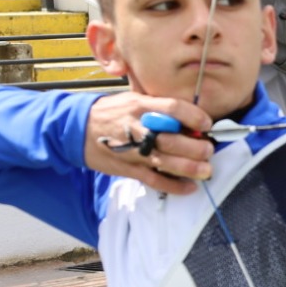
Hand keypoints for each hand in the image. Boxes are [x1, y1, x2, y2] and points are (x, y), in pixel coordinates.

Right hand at [83, 93, 212, 195]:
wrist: (77, 128)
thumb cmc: (112, 112)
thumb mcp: (133, 98)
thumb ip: (159, 106)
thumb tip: (190, 116)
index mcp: (140, 106)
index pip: (172, 108)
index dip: (194, 116)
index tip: (207, 123)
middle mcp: (138, 128)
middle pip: (172, 139)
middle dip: (196, 147)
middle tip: (208, 149)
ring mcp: (133, 151)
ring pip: (166, 162)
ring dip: (190, 168)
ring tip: (206, 170)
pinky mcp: (129, 169)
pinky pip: (155, 180)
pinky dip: (174, 186)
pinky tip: (190, 187)